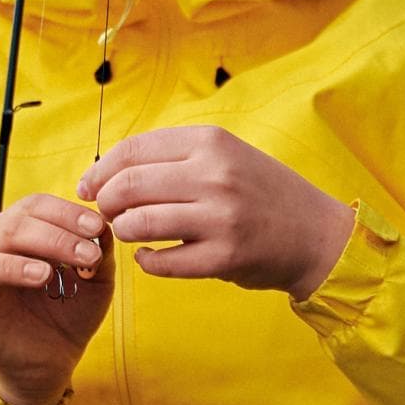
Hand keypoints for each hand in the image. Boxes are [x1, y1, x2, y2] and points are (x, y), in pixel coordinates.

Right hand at [0, 192, 110, 404]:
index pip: (33, 207)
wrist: (56, 359)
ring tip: (45, 276)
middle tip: (88, 257)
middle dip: (52, 237)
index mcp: (19, 236)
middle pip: (8, 228)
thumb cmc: (69, 311)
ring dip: (11, 265)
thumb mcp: (96, 282)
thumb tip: (102, 227)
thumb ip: (100, 254)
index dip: (64, 213)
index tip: (97, 228)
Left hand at [78, 125, 353, 299]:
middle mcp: (215, 175)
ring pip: (138, 224)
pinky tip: (150, 257)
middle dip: (104, 203)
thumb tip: (105, 170)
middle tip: (104, 214)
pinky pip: (162, 263)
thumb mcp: (224, 155)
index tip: (87, 187)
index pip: (132, 150)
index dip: (99, 171)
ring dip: (122, 231)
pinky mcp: (225, 257)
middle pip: (127, 186)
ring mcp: (221, 217)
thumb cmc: (260, 193)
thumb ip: (173, 157)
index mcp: (211, 142)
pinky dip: (146, 262)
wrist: (317, 234)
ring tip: (129, 233)